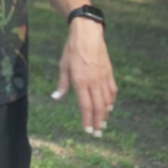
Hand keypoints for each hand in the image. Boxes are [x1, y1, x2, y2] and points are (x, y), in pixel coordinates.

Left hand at [50, 19, 115, 136]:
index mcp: (81, 81)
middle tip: (97, 133)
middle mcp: (94, 82)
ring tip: (103, 124)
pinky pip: (112, 91)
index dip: (87, 120)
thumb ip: (62, 84)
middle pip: (98, 107)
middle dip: (98, 122)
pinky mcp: (109, 72)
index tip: (87, 130)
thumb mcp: (63, 66)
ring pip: (107, 101)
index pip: (85, 106)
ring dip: (106, 114)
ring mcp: (103, 77)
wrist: (88, 33)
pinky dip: (111, 101)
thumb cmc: (72, 49)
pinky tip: (109, 107)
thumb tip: (56, 98)